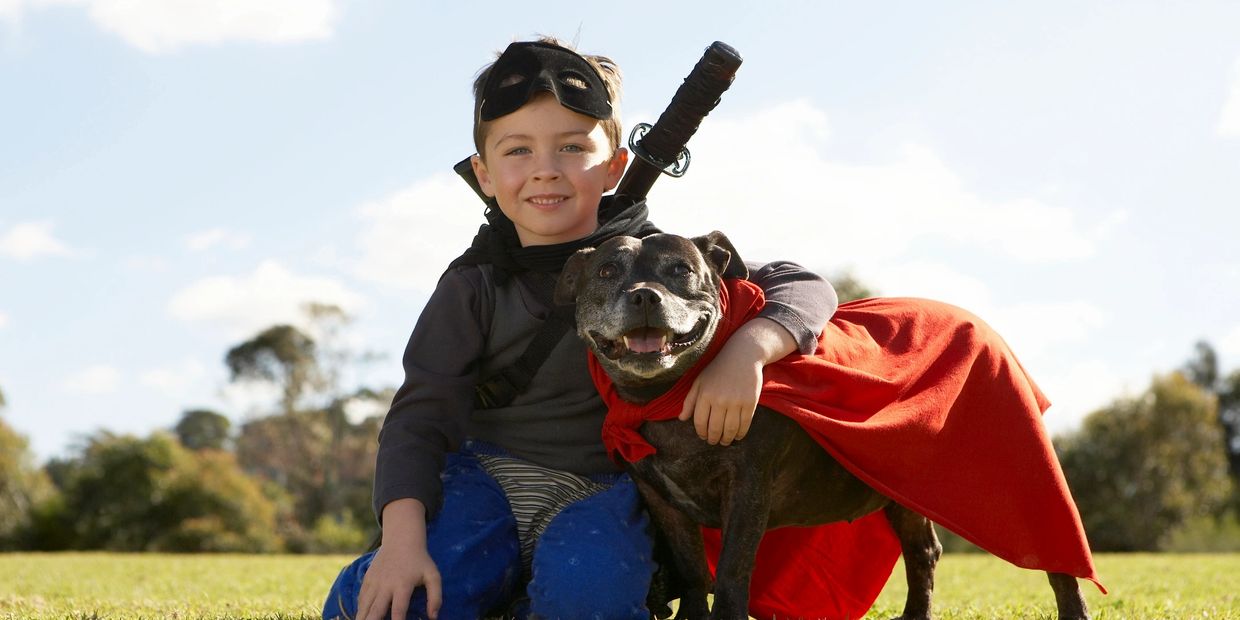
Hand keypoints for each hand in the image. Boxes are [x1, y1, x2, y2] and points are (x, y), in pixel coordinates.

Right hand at [359, 499, 440, 619]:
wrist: (401, 540)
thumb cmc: (420, 561)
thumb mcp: (433, 575)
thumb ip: (435, 596)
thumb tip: (433, 617)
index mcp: (403, 585)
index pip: (398, 610)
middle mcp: (386, 585)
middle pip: (376, 610)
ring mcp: (375, 581)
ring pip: (365, 605)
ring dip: (362, 617)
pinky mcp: (367, 579)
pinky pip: (361, 598)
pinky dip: (360, 608)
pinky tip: (361, 616)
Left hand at [678, 317, 796, 445]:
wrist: (743, 356)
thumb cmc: (718, 369)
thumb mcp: (699, 381)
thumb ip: (689, 401)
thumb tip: (681, 419)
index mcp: (705, 395)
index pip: (700, 422)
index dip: (701, 433)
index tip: (704, 436)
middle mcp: (719, 400)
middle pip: (715, 428)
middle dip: (713, 439)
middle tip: (714, 441)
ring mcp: (736, 402)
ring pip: (730, 429)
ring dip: (726, 439)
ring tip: (725, 442)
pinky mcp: (750, 403)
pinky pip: (744, 424)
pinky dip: (740, 434)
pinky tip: (737, 436)